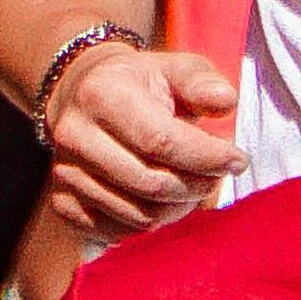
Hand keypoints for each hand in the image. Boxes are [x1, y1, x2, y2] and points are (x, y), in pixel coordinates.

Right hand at [40, 41, 243, 236]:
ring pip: (137, 214)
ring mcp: (65, 174)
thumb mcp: (174, 68)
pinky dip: (151, 223)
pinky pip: (116, 231)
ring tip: (196, 184)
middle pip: (150, 183)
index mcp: (102, 95)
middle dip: (198, 185)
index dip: (205, 156)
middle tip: (219, 174)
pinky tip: (167, 200)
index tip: (237, 160)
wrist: (80, 95)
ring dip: (179, 207)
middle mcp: (75, 137)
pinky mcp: (62, 203)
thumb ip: (202, 81)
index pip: (159, 140)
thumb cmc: (140, 83)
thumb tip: (226, 102)